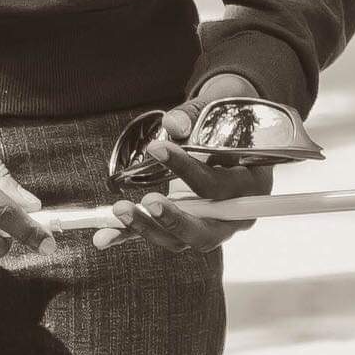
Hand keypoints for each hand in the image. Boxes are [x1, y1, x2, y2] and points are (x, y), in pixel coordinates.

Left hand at [90, 78, 281, 255]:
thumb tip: (173, 123)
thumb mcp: (215, 114)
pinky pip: (159, 235)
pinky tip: (103, 238)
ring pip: (181, 240)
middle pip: (206, 231)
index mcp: (251, 185)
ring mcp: (211, 225)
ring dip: (148, 228)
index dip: (189, 171)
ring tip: (119, 210)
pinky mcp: (186, 227)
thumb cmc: (227, 124)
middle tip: (148, 200)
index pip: (220, 186)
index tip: (157, 148)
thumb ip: (195, 118)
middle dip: (175, 218)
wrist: (233, 133)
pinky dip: (130, 235)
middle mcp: (234, 213)